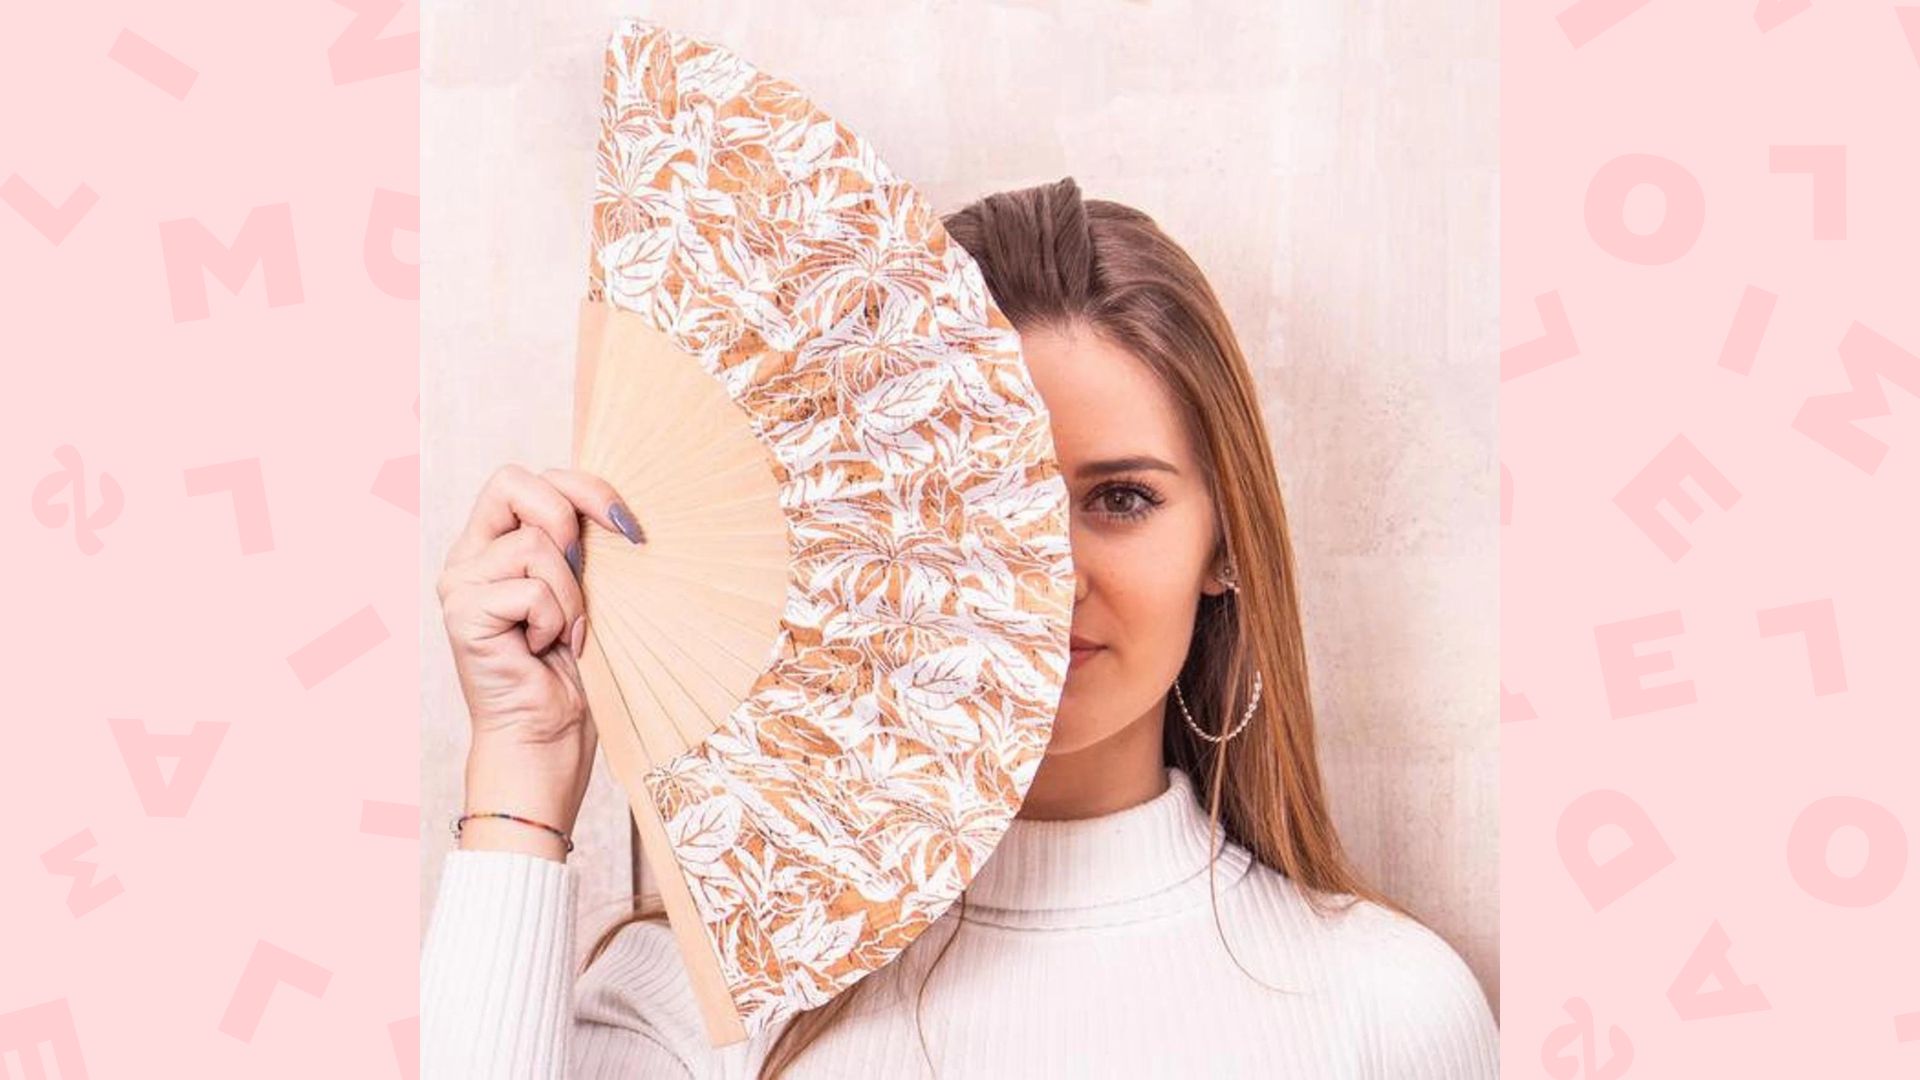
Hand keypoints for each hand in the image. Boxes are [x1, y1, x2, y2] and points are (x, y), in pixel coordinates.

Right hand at [436, 463, 642, 847]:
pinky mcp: (463, 613)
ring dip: (571, 594)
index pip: (526, 478)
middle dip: (571, 514)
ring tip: (564, 633)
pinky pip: (531, 589)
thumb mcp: (586, 589)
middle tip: (590, 567)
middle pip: (513, 481)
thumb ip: (578, 543)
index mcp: (495, 544)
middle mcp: (469, 557)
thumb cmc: (574, 669)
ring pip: (536, 545)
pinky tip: (546, 650)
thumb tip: (612, 504)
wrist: (548, 738)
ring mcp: (460, 583)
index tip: (626, 525)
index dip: (581, 486)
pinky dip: (557, 621)